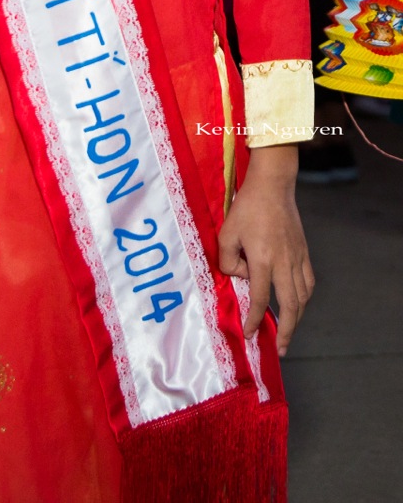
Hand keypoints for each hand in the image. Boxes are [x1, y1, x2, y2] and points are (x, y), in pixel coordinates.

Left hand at [218, 145, 313, 355]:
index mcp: (263, 260)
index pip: (260, 299)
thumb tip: (241, 278)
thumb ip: (228, 261)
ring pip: (303, 297)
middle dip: (287, 331)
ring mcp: (297, 258)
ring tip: (290, 330)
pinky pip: (308, 282)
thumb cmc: (246, 208)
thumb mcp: (226, 233)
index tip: (250, 334)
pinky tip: (298, 303)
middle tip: (282, 348)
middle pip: (291, 306)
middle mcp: (284, 263)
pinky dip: (304, 297)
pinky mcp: (304, 251)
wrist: (273, 186)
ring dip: (298, 317)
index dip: (255, 320)